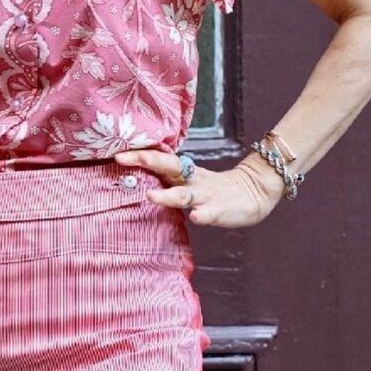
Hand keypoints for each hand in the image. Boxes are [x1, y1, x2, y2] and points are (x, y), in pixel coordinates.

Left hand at [114, 148, 284, 228]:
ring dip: (167, 195)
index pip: (159, 159)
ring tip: (150, 195)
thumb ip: (167, 177)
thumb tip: (135, 176)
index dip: (139, 155)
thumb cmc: (214, 189)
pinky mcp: (220, 210)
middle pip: (168, 167)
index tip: (116, 152)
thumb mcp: (189, 179)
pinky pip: (210, 213)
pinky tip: (195, 217)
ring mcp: (206, 196)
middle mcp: (192, 181)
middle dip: (145, 161)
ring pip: (184, 194)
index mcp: (184, 172)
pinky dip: (203, 215)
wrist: (254, 192)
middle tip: (122, 158)